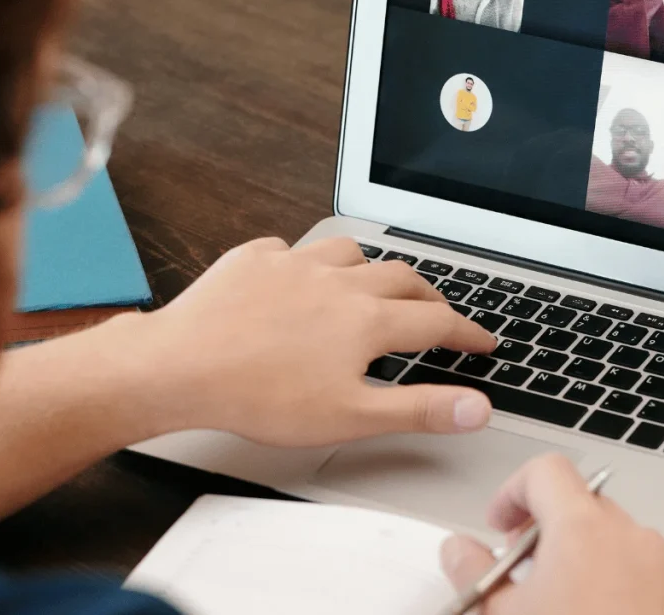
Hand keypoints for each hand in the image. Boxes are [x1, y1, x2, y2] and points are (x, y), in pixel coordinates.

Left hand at [140, 237, 496, 446]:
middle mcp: (337, 282)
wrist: (180, 367)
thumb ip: (418, 409)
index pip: (437, 320)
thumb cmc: (260, 396)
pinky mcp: (253, 260)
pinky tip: (298, 277)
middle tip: (437, 312)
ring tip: (372, 285)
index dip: (467, 332)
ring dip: (372, 267)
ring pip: (351, 252)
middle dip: (429, 294)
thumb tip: (475, 407)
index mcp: (367, 320)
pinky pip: (290, 248)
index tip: (483, 340)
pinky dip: (306, 260)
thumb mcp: (350, 416)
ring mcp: (294, 265)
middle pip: (402, 277)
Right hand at [440, 455, 663, 614]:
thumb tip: (459, 550)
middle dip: (551, 532)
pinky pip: (654, 577)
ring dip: (590, 561)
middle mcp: (634, 541)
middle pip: (585, 507)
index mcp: (583, 530)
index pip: (546, 472)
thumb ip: (471, 571)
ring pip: (621, 543)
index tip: (500, 526)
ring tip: (565, 609)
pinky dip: (628, 589)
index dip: (514, 492)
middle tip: (524, 575)